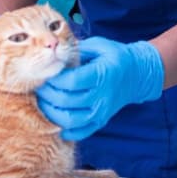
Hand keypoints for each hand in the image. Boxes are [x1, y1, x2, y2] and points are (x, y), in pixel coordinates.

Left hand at [36, 37, 163, 140]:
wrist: (137, 75)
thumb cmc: (115, 57)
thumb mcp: (99, 45)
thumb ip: (76, 49)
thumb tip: (52, 53)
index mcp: (103, 74)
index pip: (71, 82)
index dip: (54, 80)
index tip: (46, 74)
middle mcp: (103, 95)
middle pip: (67, 101)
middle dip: (47, 95)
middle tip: (39, 88)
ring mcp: (102, 110)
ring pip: (70, 120)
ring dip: (51, 113)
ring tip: (44, 103)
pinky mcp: (101, 120)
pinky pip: (81, 132)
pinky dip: (66, 131)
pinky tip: (57, 120)